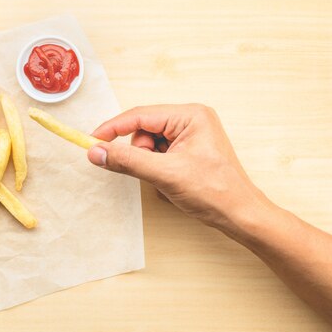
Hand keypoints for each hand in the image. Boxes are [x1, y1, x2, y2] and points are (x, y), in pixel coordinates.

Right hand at [87, 104, 268, 230]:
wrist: (240, 216)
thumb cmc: (215, 192)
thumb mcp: (164, 174)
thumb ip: (127, 160)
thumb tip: (96, 152)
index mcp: (190, 115)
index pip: (140, 115)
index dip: (112, 129)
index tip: (91, 141)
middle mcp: (191, 120)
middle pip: (143, 129)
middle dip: (140, 152)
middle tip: (150, 171)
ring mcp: (191, 135)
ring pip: (149, 144)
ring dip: (149, 163)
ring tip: (166, 178)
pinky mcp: (189, 150)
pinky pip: (159, 154)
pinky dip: (157, 168)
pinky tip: (172, 181)